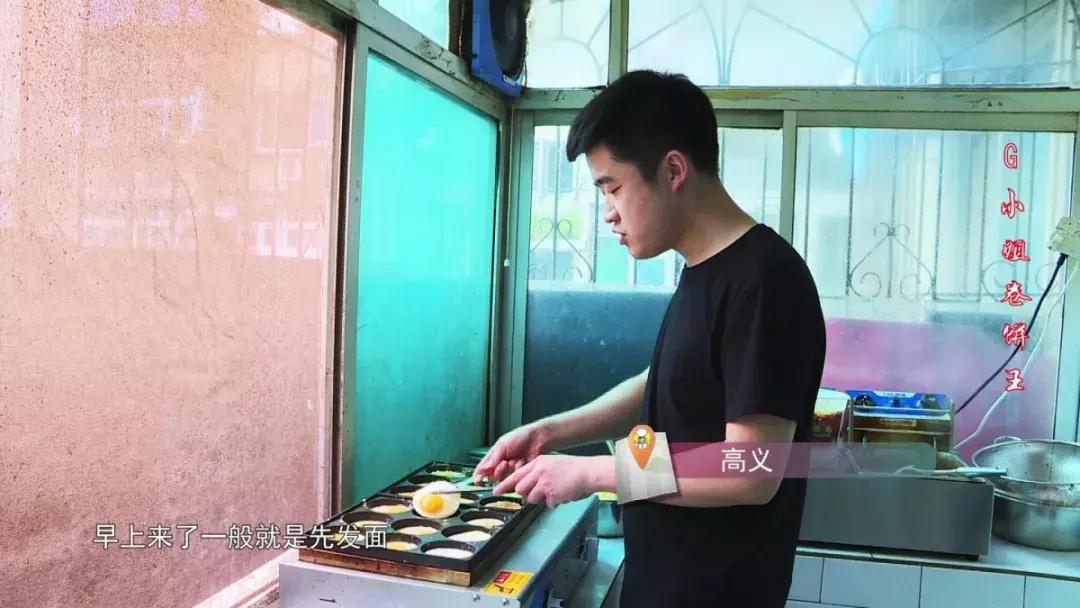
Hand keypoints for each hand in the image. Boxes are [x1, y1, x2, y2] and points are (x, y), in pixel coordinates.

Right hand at [473, 423, 551, 482]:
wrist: (538, 438)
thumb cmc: (520, 437)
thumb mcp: (503, 445)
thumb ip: (492, 459)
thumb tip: (482, 470)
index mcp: (494, 456)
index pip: (483, 469)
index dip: (479, 476)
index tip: (478, 481)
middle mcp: (501, 464)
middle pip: (493, 476)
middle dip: (499, 471)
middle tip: (505, 463)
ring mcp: (511, 469)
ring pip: (504, 479)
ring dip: (509, 470)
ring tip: (515, 461)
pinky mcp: (520, 474)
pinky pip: (516, 478)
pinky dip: (519, 470)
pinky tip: (523, 462)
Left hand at [494, 455, 610, 508]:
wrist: (588, 472)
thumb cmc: (574, 468)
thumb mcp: (552, 463)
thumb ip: (538, 472)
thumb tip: (528, 485)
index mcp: (538, 463)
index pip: (516, 475)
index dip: (504, 485)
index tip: (496, 491)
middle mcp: (538, 472)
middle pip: (520, 489)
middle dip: (526, 494)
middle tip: (537, 492)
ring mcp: (544, 484)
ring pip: (531, 498)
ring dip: (541, 498)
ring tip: (553, 492)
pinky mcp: (551, 495)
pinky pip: (547, 504)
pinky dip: (554, 502)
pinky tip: (562, 494)